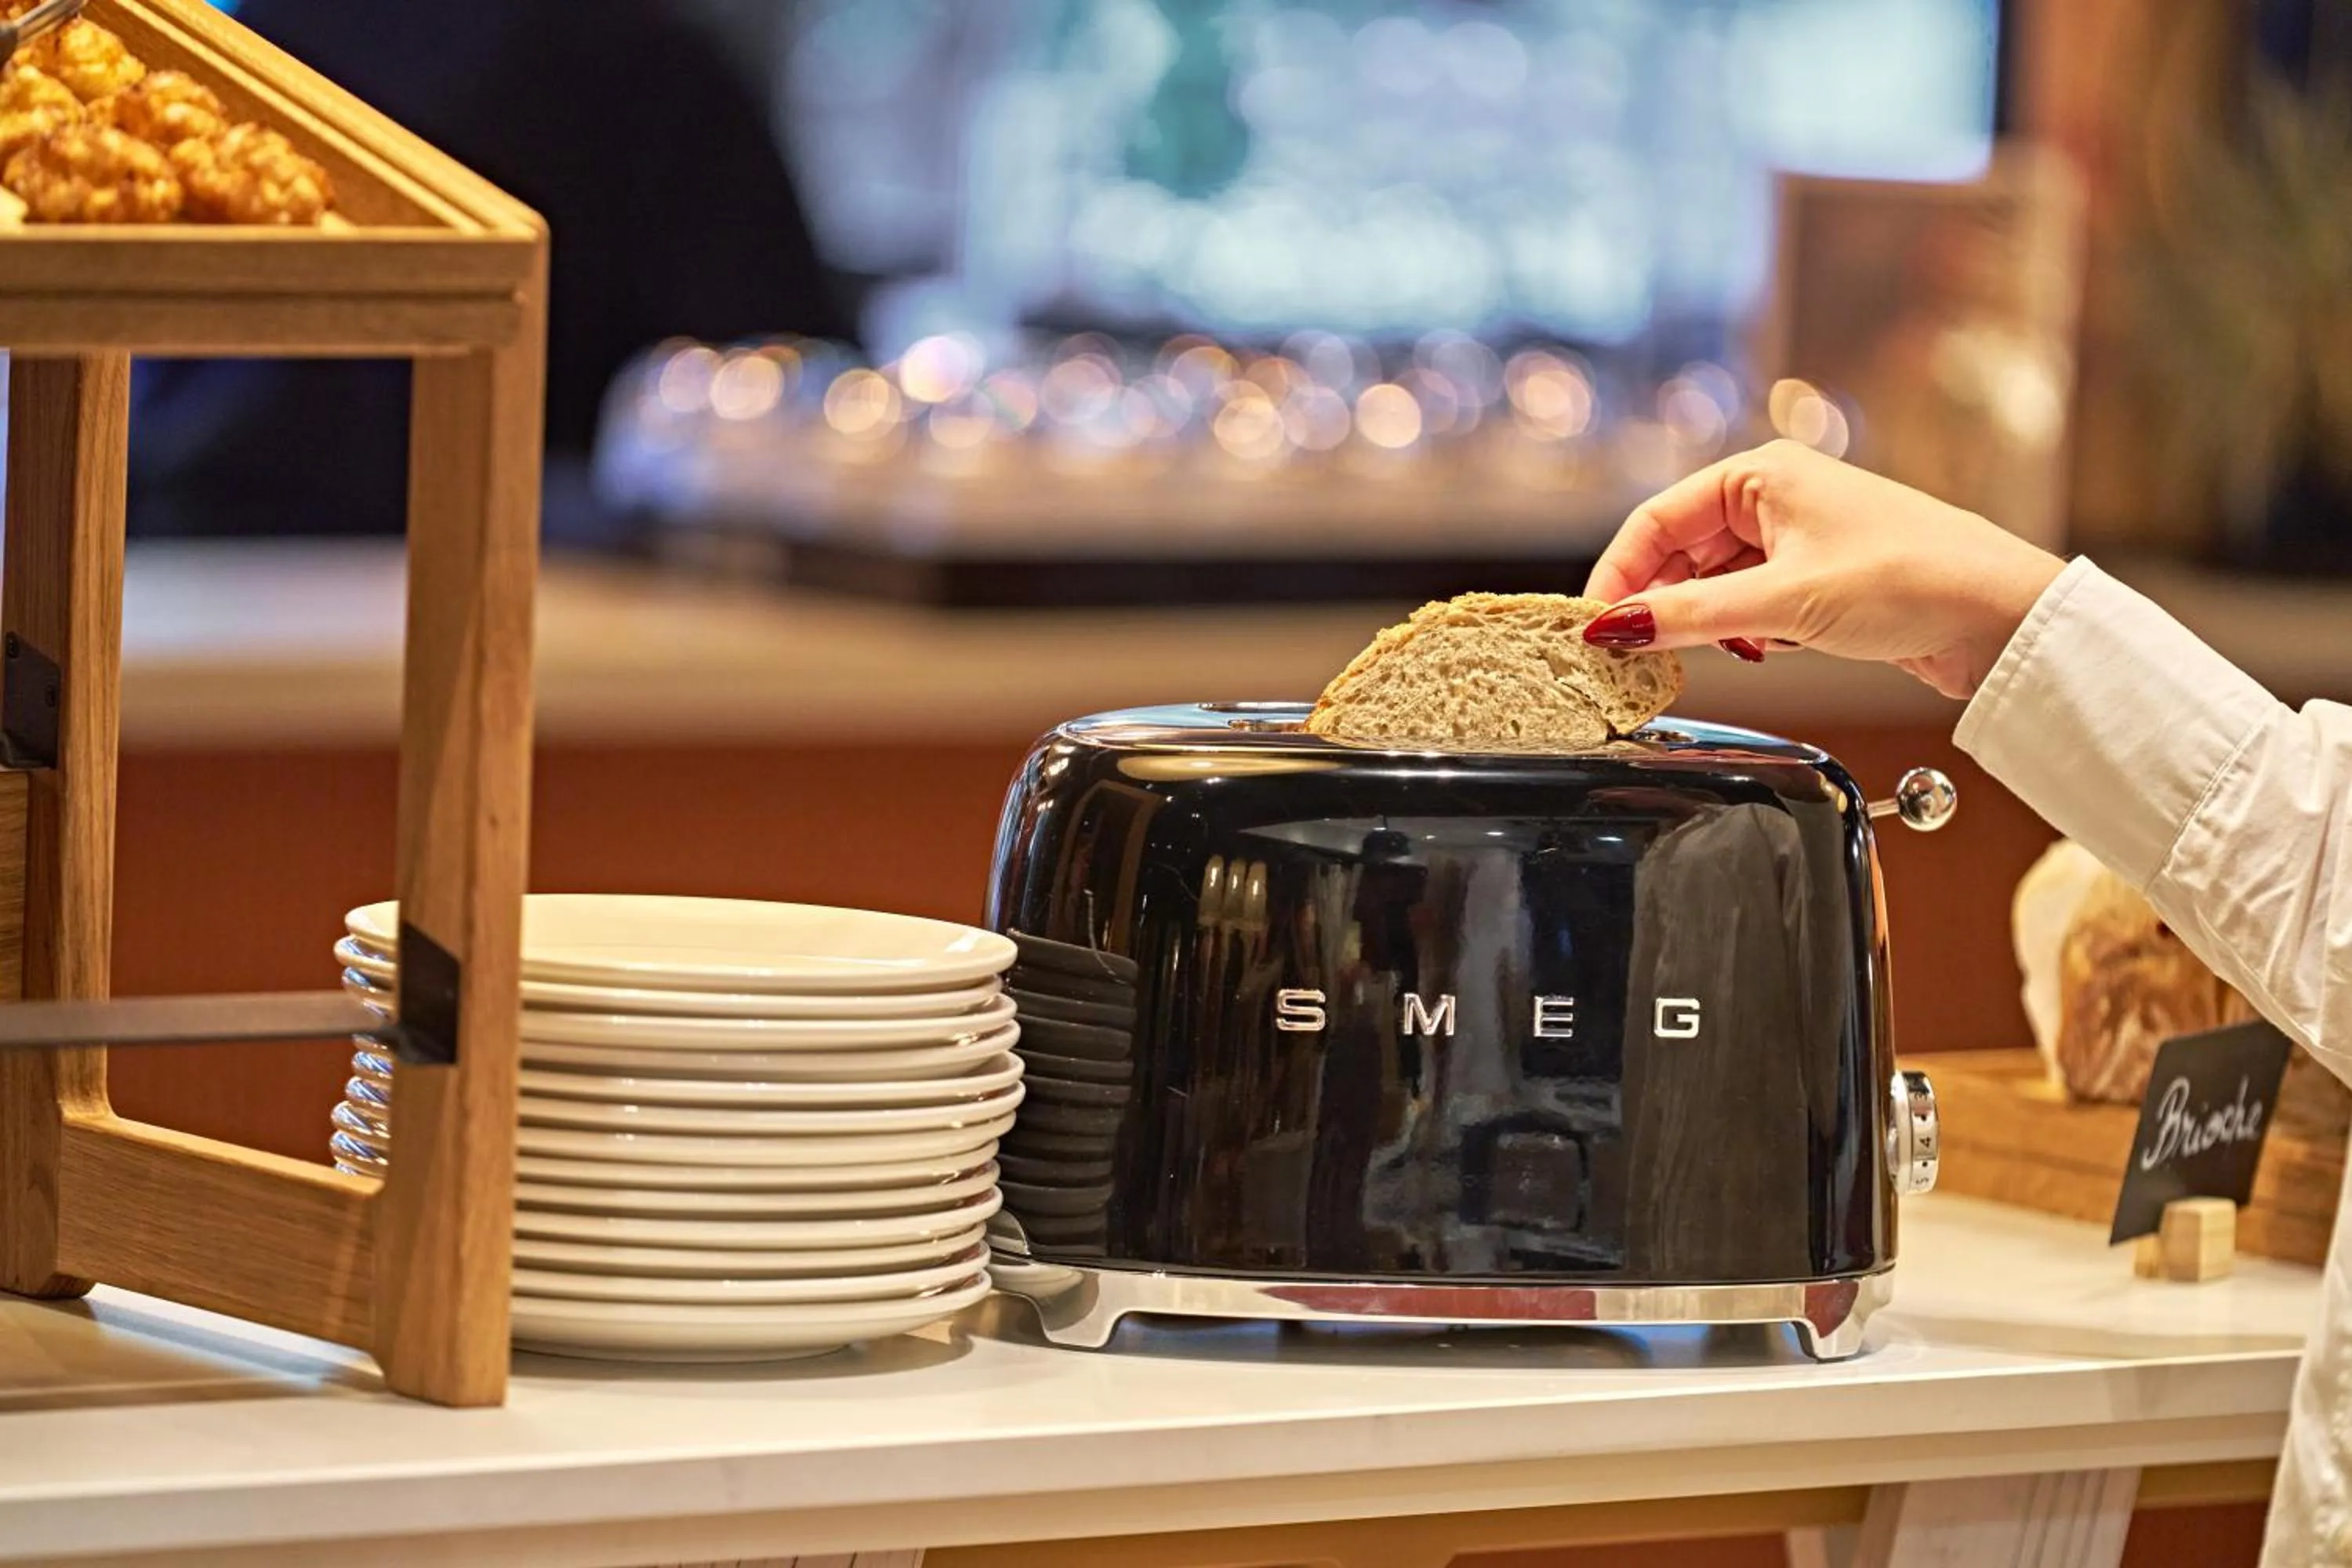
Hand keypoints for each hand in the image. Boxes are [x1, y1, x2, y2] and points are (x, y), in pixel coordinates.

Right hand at [1582, 441, 2066, 698]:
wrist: (2002, 616)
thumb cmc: (1909, 579)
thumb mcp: (1783, 603)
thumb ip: (1690, 616)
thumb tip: (1614, 629)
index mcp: (1761, 472)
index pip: (1656, 520)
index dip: (1617, 574)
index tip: (1590, 627)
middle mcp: (1774, 497)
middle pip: (1679, 552)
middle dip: (1655, 602)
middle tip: (1627, 654)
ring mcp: (1797, 540)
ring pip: (1713, 583)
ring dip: (1699, 621)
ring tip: (1691, 657)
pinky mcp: (1818, 582)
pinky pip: (1749, 605)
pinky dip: (1739, 633)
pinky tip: (1753, 653)